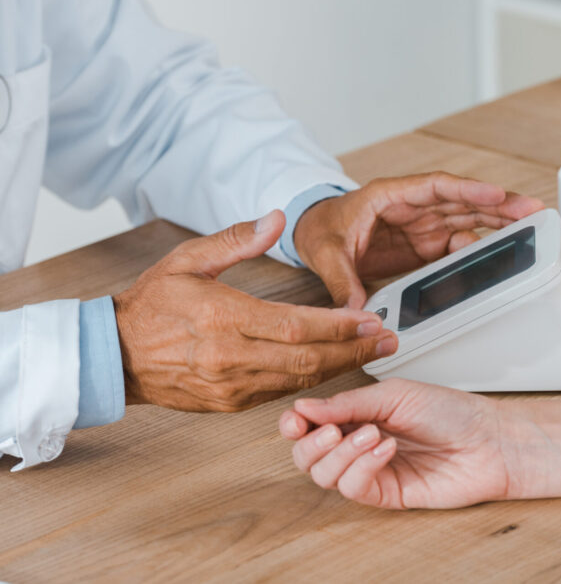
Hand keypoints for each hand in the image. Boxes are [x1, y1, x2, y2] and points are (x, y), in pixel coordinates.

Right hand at [114, 211, 398, 411]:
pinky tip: (335, 367)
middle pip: (307, 359)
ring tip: (374, 353)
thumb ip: (236, 239)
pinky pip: (280, 393)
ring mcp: (230, 386)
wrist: (112, 356)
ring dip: (341, 368)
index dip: (339, 326)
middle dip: (354, 350)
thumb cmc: (149, 305)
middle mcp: (230, 358)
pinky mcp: (229, 404)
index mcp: (223, 319)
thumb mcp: (187, 259)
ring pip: (299, 381)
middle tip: (389, 339)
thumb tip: (277, 217)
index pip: (296, 326)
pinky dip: (311, 381)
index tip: (372, 319)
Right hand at [279, 379, 522, 508]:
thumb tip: (304, 407)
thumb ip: (349, 403)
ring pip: (325, 475)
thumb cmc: (452, 412)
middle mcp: (359, 443)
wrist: (488, 440)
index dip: (294, 424)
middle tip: (332, 430)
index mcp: (359, 414)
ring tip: (372, 433)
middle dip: (310, 443)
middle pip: (307, 455)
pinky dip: (363, 466)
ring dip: (342, 453)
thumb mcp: (396, 394)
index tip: (295, 418)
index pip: (310, 424)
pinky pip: (354, 487)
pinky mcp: (386, 494)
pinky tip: (385, 449)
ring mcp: (371, 470)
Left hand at [292, 172, 543, 307]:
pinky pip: (458, 243)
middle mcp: (413, 207)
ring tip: (529, 226)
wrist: (313, 231)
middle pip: (463, 201)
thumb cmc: (319, 229)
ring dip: (497, 221)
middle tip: (532, 209)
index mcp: (391, 196)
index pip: (436, 188)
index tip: (496, 195)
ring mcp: (423, 225)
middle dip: (498, 204)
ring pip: (468, 218)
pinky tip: (498, 256)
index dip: (468, 190)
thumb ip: (341, 280)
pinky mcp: (425, 244)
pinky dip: (479, 248)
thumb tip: (355, 310)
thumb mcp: (325, 252)